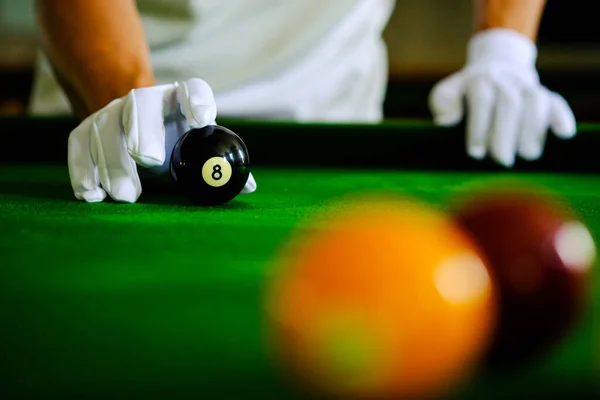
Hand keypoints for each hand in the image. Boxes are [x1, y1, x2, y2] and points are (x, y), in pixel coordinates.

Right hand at [67, 78, 256, 202]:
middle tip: (149, 161)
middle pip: (140, 104)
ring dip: (113, 162)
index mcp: (180, 101)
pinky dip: (83, 170)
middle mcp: (144, 100)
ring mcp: (111, 112)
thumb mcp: (198, 151)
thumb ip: (219, 165)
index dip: (197, 101)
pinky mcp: (86, 130)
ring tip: (126, 197)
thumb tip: (247, 186)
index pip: (193, 90)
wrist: (133, 129)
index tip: (203, 121)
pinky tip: (91, 196)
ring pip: (105, 127)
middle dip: (144, 131)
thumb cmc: (178, 144)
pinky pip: (79, 146)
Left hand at [428, 29, 576, 166]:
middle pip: (509, 104)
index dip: (479, 127)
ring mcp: (527, 86)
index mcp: (479, 80)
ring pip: (536, 101)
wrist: (494, 67)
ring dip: (532, 129)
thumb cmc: (464, 92)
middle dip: (505, 134)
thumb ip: (443, 103)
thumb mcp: (447, 93)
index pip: (481, 101)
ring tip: (527, 155)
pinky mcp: (545, 95)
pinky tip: (563, 134)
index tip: (475, 152)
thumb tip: (445, 120)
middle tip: (500, 160)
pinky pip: (556, 102)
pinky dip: (561, 117)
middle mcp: (505, 80)